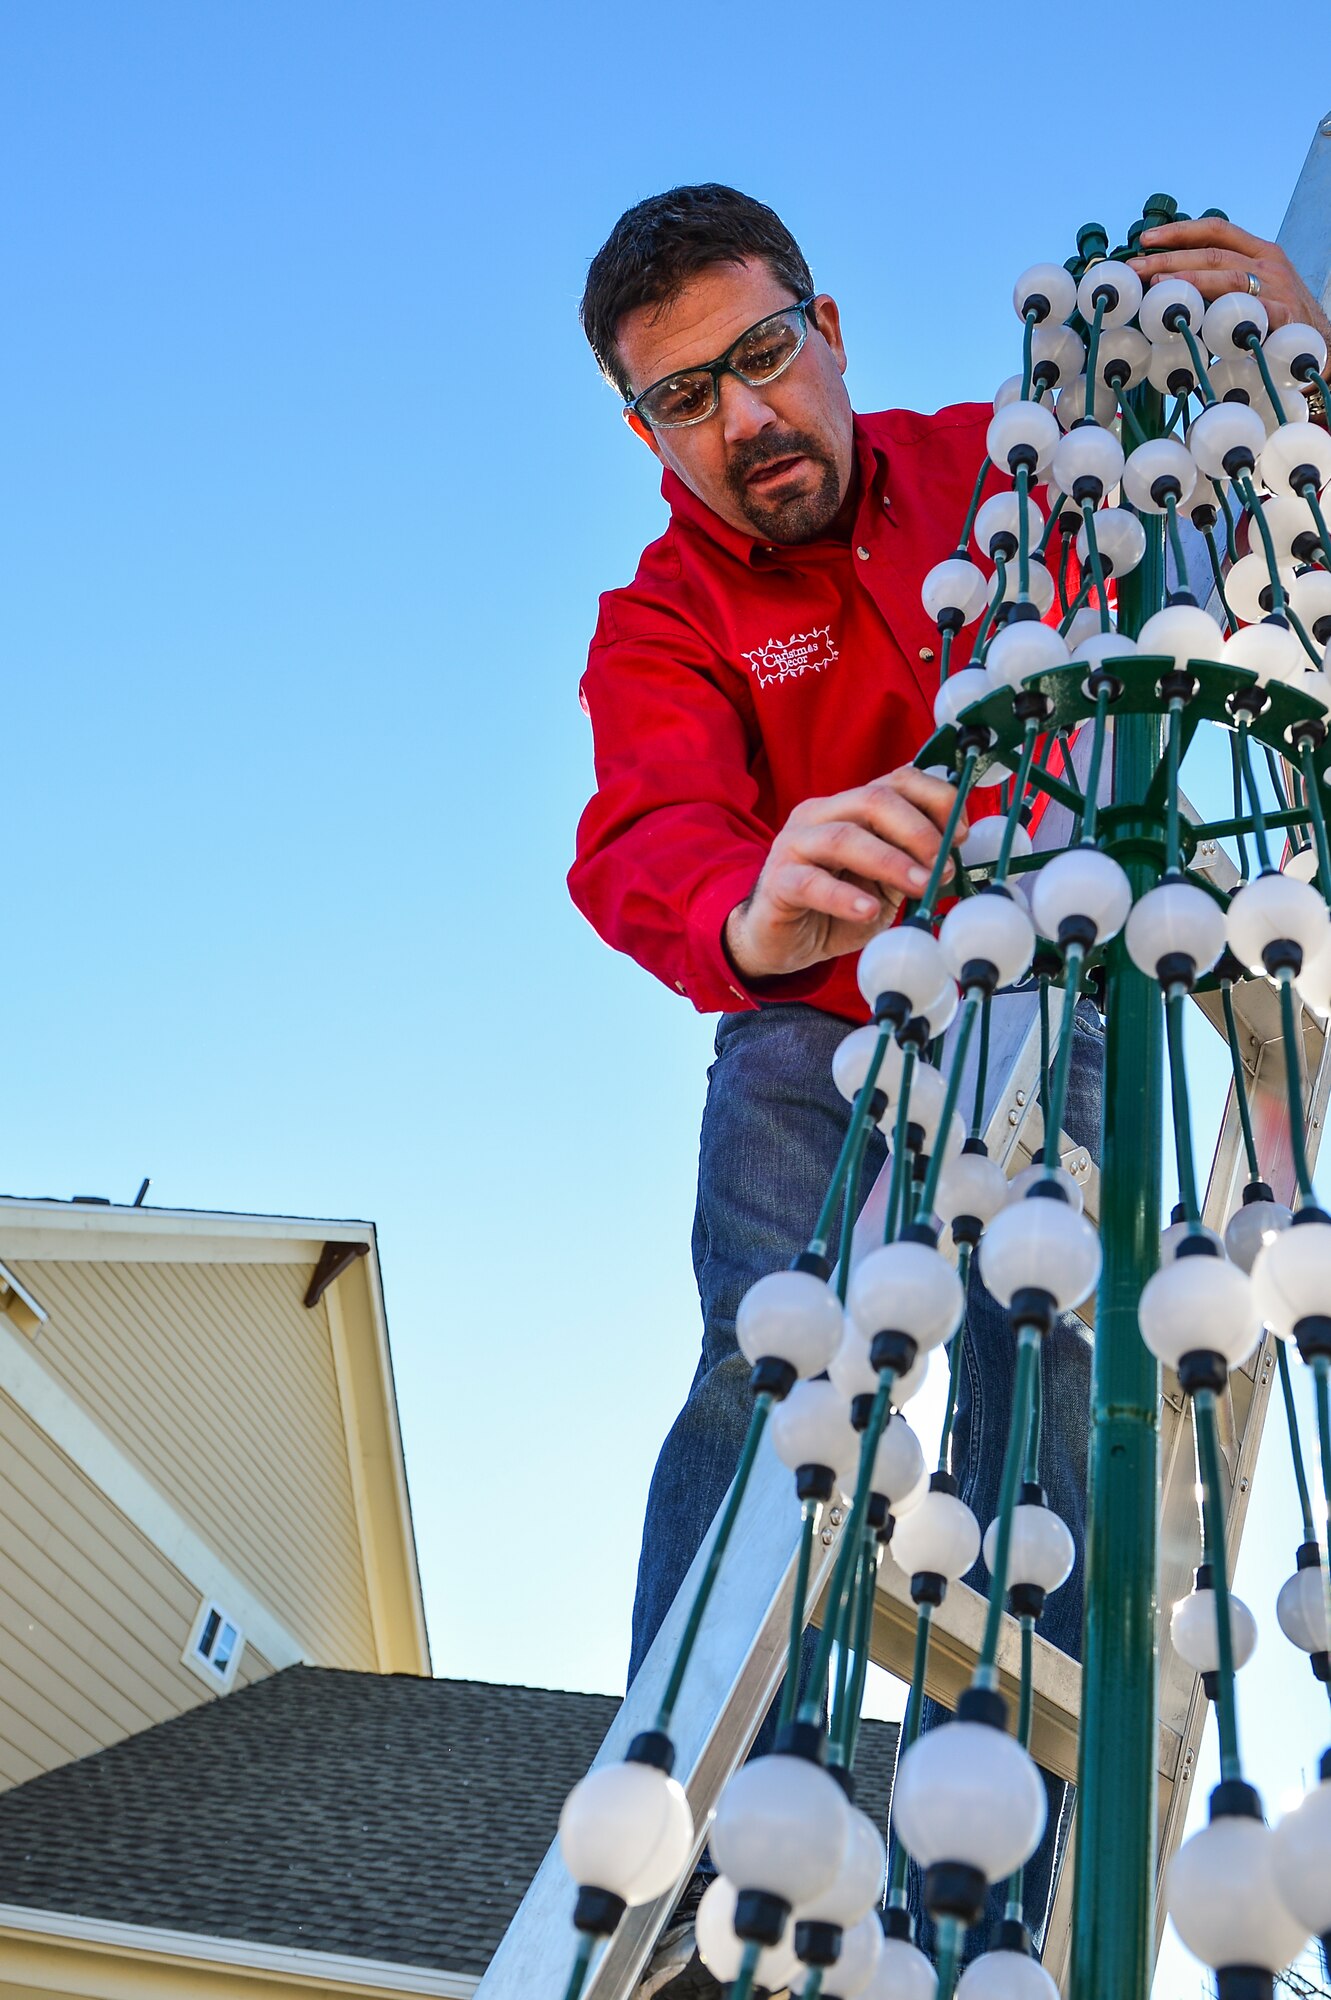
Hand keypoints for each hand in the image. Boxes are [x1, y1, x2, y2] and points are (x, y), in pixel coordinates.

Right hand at [724, 767, 963, 983]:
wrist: (781, 940)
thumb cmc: (835, 907)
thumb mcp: (884, 881)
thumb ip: (912, 861)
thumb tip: (956, 851)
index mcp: (850, 806)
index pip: (897, 781)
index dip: (935, 800)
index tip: (961, 833)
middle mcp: (821, 815)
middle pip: (873, 801)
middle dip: (918, 832)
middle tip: (944, 866)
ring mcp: (795, 845)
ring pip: (844, 838)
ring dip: (891, 861)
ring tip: (920, 886)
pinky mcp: (778, 882)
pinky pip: (811, 883)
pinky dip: (844, 897)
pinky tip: (868, 910)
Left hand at [1129, 218, 1330, 346]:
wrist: (1321, 348)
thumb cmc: (1279, 324)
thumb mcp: (1253, 295)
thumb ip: (1220, 288)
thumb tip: (1168, 293)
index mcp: (1260, 254)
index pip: (1217, 230)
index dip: (1180, 232)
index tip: (1146, 239)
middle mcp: (1269, 265)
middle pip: (1212, 252)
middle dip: (1169, 258)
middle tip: (1135, 266)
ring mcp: (1276, 288)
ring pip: (1225, 276)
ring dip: (1186, 279)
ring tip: (1154, 285)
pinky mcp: (1282, 315)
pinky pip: (1246, 310)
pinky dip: (1218, 310)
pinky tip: (1193, 314)